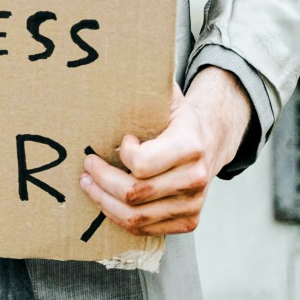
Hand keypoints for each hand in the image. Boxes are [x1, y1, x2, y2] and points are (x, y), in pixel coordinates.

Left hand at [78, 67, 253, 236]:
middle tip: (87, 166)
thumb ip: (142, 87)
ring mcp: (194, 204)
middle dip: (101, 180)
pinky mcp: (189, 220)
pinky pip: (146, 229)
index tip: (121, 140)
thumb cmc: (178, 116)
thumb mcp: (165, 95)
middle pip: (134, 194)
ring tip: (89, 184)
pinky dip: (120, 217)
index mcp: (190, 144)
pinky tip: (108, 201)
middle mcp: (196, 177)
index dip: (121, 154)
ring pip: (137, 218)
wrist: (212, 139)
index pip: (141, 164)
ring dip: (104, 202)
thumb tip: (107, 70)